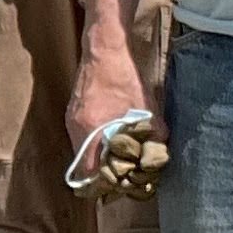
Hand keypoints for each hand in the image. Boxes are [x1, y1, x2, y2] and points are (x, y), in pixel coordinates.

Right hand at [67, 35, 149, 177]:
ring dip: (98, 156)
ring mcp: (71, 118)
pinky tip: (111, 138)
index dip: (104, 182)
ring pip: (82, 149)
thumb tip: (160, 151)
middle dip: (102, 172)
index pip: (89, 171)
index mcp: (90, 129)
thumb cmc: (124, 75)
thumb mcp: (146, 105)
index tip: (120, 184)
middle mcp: (75, 126)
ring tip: (119, 158)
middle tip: (122, 174)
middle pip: (84, 163)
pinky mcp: (73, 110)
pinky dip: (94, 142)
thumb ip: (154, 132)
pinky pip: (82, 136)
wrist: (104, 47)